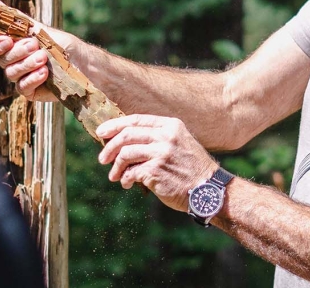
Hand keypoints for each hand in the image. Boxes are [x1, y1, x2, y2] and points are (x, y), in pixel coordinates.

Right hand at [0, 19, 76, 100]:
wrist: (82, 62)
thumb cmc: (61, 44)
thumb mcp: (40, 29)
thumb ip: (17, 19)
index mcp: (13, 47)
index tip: (7, 40)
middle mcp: (14, 63)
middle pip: (2, 60)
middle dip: (18, 52)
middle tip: (34, 45)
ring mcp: (21, 77)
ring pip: (12, 73)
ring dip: (27, 64)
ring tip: (44, 58)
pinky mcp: (30, 91)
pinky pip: (22, 87)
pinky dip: (32, 79)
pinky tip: (44, 73)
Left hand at [96, 115, 219, 211]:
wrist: (208, 190)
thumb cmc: (191, 169)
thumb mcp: (179, 143)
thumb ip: (157, 138)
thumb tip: (124, 140)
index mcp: (171, 125)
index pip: (136, 120)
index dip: (115, 125)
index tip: (101, 133)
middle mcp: (166, 136)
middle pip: (127, 135)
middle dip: (110, 147)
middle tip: (102, 158)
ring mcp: (161, 152)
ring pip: (125, 153)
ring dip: (116, 166)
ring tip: (114, 176)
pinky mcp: (156, 170)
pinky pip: (131, 171)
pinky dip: (126, 178)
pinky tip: (127, 183)